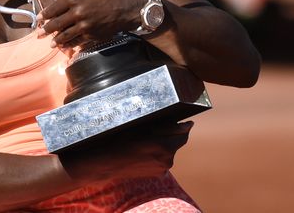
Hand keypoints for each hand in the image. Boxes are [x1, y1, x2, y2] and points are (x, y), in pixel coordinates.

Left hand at [36, 0, 144, 49]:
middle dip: (45, 30)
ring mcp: (84, 26)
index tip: (39, 18)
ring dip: (55, 40)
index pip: (53, 9)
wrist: (126, 6)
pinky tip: (64, 46)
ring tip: (51, 43)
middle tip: (39, 34)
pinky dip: (69, 44)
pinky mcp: (91, 35)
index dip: (43, 15)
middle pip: (56, 24)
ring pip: (64, 35)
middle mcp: (77, 13)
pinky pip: (76, 41)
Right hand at [59, 121, 193, 181]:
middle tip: (153, 128)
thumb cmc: (121, 138)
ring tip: (145, 139)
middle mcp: (167, 159)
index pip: (184, 132)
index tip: (177, 120)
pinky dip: (158, 153)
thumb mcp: (143, 126)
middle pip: (177, 141)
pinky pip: (163, 159)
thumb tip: (188, 125)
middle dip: (170, 134)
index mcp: (165, 146)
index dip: (181, 125)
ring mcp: (162, 169)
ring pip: (169, 150)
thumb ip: (168, 126)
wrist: (105, 162)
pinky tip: (144, 150)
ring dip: (164, 144)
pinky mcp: (157, 174)